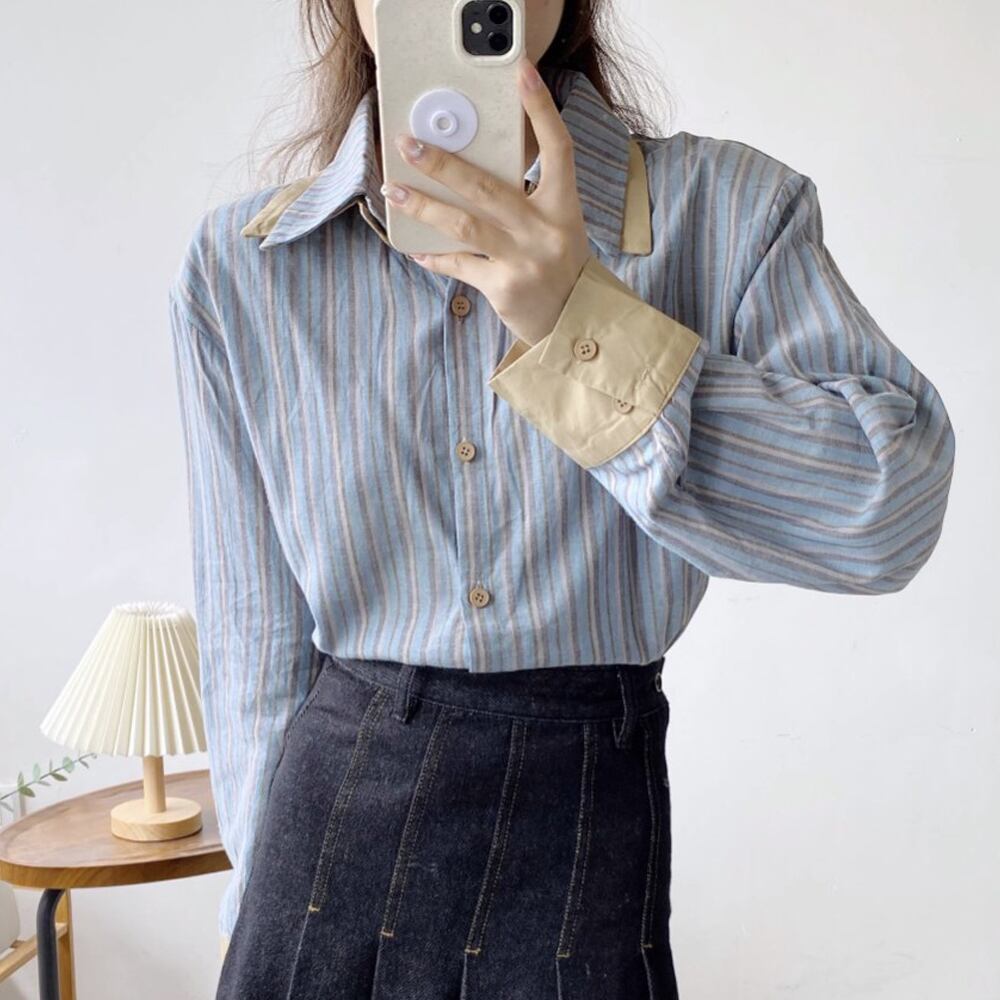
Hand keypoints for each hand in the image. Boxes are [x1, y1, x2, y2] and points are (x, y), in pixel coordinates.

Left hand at [380, 55, 592, 347]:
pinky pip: (460, 265)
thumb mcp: (556, 224)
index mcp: (564, 206)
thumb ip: (525, 197)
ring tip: (395, 190)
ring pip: (465, 225)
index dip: (541, 108)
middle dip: (443, 163)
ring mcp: (524, 260)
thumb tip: (469, 169)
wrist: (575, 323)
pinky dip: (435, 257)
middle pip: (487, 188)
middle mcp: (546, 230)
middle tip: (408, 143)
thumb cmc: (558, 264)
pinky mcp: (504, 288)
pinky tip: (415, 249)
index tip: (521, 71)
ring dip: (424, 206)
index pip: (557, 148)